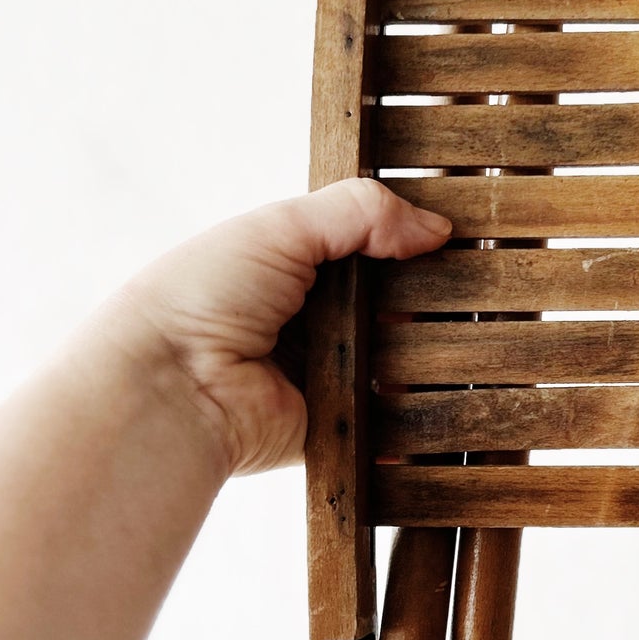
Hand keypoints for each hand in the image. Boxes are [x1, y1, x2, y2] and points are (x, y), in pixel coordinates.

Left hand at [102, 179, 450, 475]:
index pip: (369, 245)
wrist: (169, 390)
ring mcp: (326, 374)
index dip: (408, 239)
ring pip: (402, 358)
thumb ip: (359, 213)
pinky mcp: (336, 426)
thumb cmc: (201, 298)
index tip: (454, 237)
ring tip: (469, 333)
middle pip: (394, 302)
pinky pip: (391, 416)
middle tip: (469, 286)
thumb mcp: (279, 228)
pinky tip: (451, 386)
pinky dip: (416, 407)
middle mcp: (311, 318)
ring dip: (427, 348)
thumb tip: (436, 228)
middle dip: (428, 295)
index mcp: (292, 265)